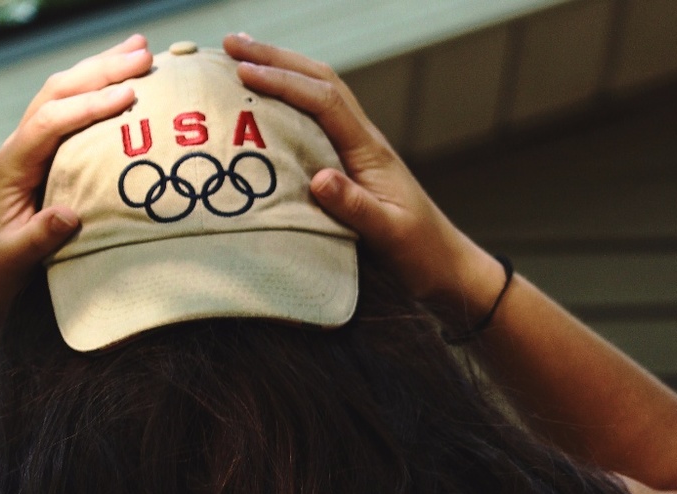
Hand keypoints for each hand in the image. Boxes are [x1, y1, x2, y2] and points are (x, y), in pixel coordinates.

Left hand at [0, 35, 153, 318]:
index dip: (88, 106)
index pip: (50, 122)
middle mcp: (18, 145)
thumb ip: (41, 235)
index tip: (127, 96)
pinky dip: (96, 90)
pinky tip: (121, 80)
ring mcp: (29, 145)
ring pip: (63, 93)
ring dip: (100, 69)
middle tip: (143, 53)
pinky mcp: (43, 152)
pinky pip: (69, 111)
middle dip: (100, 70)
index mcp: (10, 165)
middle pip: (58, 92)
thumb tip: (70, 215)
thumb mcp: (17, 256)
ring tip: (139, 48)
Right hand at [223, 34, 500, 309]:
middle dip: (276, 58)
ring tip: (244, 59)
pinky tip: (270, 103)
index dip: (284, 82)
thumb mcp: (388, 234)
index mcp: (370, 152)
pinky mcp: (353, 165)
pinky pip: (318, 120)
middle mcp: (364, 141)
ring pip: (320, 95)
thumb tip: (318, 178)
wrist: (444, 264)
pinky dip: (291, 101)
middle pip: (321, 82)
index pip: (324, 102)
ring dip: (283, 70)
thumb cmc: (420, 252)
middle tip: (231, 44)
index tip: (245, 72)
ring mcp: (359, 151)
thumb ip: (354, 206)